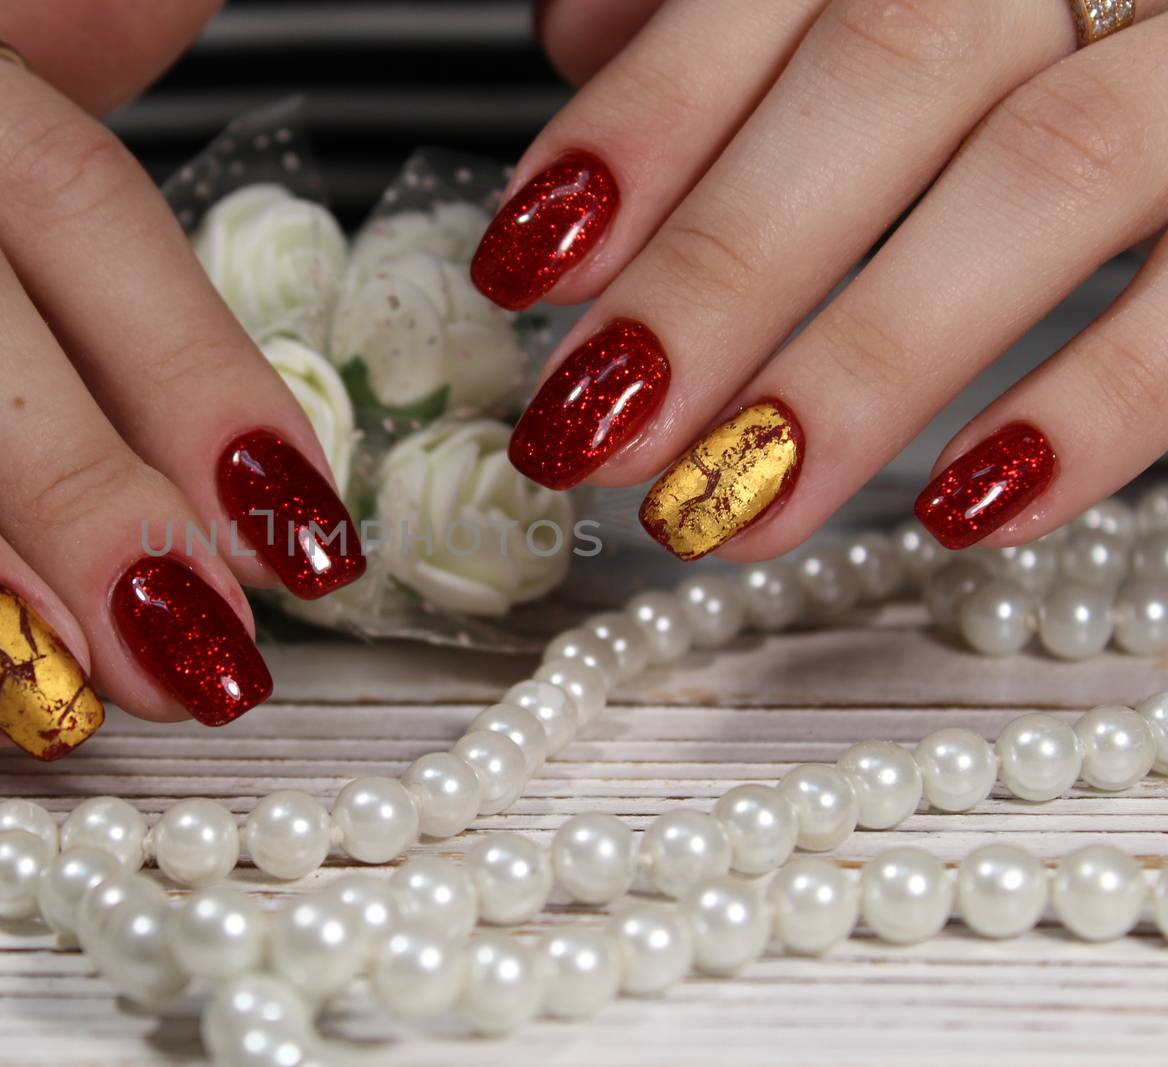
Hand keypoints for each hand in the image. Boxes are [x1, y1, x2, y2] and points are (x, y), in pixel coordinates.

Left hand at [487, 0, 1166, 559]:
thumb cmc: (1021, 1)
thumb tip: (578, 46)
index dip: (639, 127)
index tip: (526, 266)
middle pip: (881, 78)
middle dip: (716, 274)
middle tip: (594, 430)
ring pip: (1036, 175)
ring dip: (860, 365)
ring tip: (725, 503)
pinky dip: (1095, 405)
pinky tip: (962, 507)